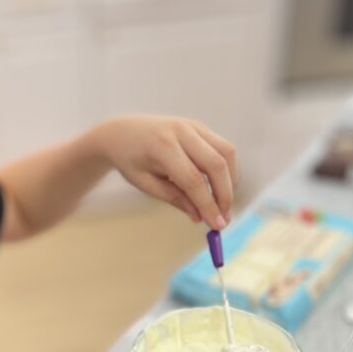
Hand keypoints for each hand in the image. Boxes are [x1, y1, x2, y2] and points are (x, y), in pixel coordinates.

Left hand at [86, 114, 237, 228]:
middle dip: (225, 195)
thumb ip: (174, 198)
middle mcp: (181, 132)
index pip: (193, 180)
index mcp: (163, 147)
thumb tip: (199, 217)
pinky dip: (226, 168)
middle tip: (224, 218)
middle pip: (216, 165)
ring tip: (223, 202)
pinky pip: (222, 147)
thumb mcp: (146, 183)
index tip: (217, 225)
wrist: (121, 132)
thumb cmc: (130, 160)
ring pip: (226, 152)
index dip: (208, 204)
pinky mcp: (200, 127)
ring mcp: (193, 126)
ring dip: (230, 180)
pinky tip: (219, 185)